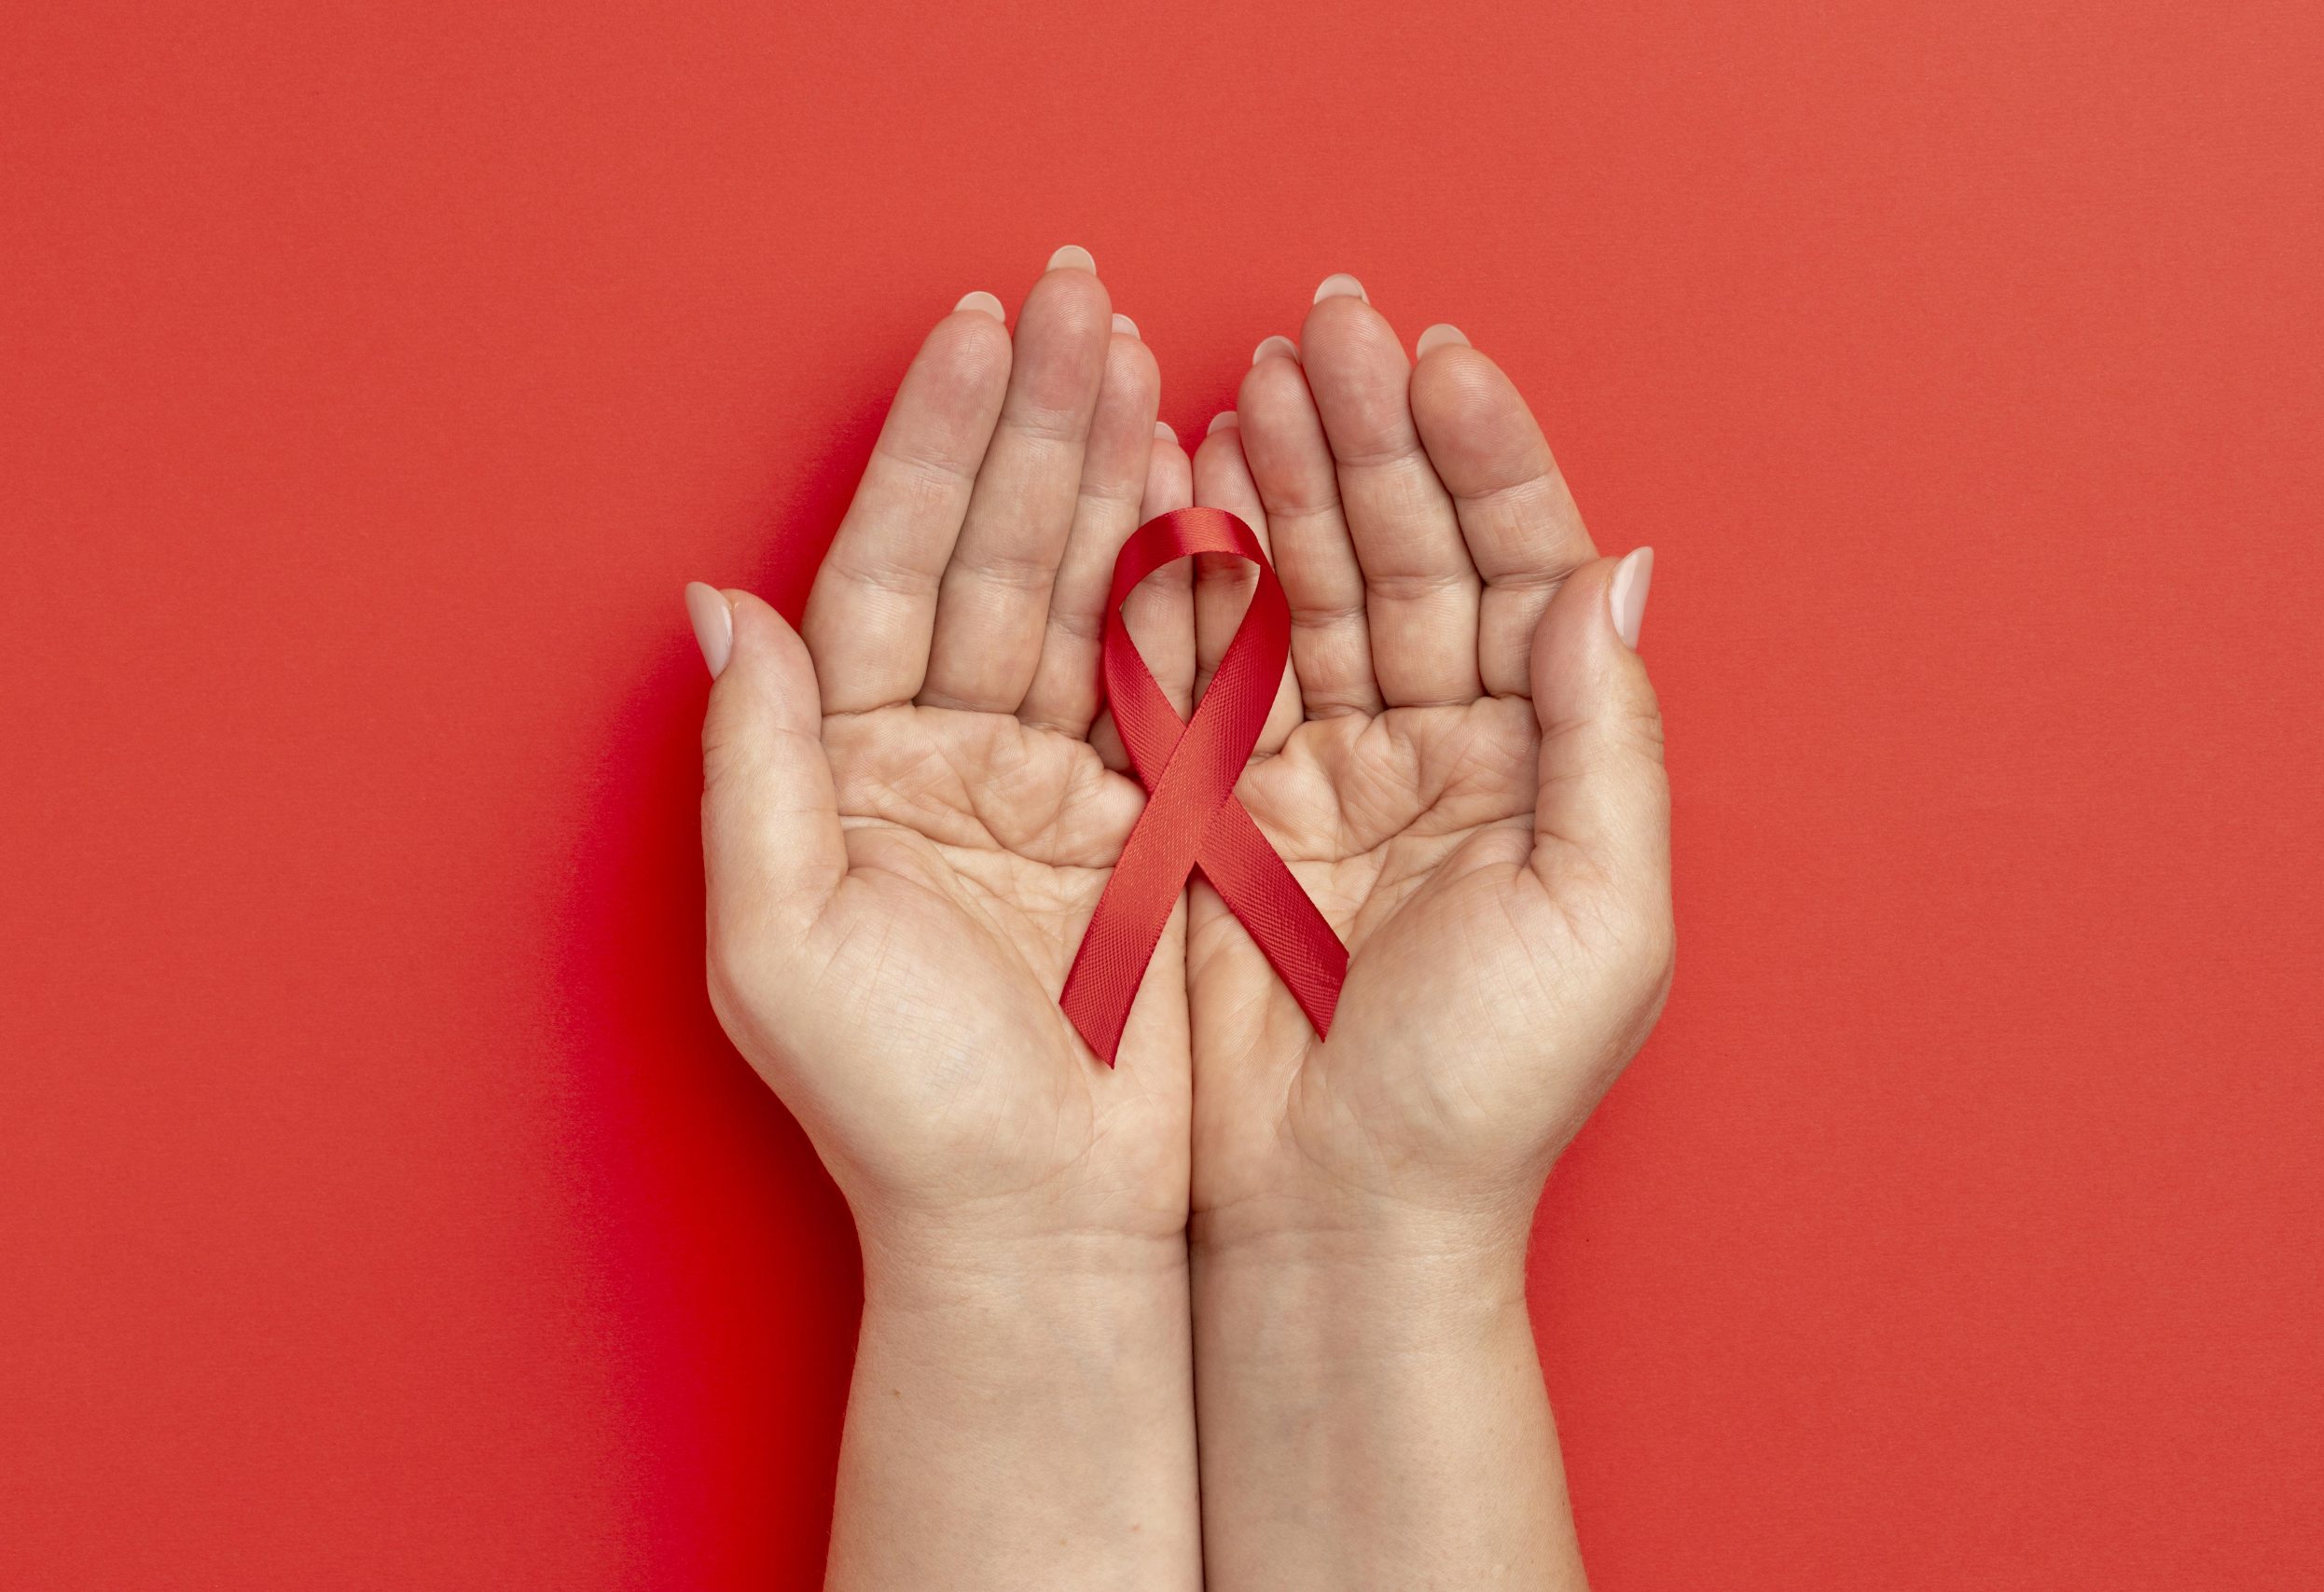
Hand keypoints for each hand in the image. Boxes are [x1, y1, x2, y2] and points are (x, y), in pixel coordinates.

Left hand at [694, 255, 1195, 1262]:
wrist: (1043, 1234)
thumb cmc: (897, 1114)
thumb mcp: (784, 943)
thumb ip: (755, 767)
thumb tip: (717, 608)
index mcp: (849, 772)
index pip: (888, 571)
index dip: (931, 448)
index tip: (977, 332)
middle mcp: (942, 759)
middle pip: (990, 556)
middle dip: (1032, 424)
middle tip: (1078, 297)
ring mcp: (1049, 783)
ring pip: (1081, 595)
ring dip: (1109, 473)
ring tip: (1139, 355)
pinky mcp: (1145, 824)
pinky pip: (1163, 677)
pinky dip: (1187, 582)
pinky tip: (1202, 482)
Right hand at [1187, 282, 1673, 1267]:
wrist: (1335, 1221)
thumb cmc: (1483, 1095)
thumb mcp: (1598, 915)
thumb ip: (1605, 738)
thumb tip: (1613, 573)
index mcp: (1539, 768)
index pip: (1520, 572)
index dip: (1486, 460)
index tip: (1439, 359)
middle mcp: (1438, 752)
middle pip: (1412, 555)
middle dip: (1373, 436)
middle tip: (1326, 325)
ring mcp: (1325, 773)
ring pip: (1312, 589)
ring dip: (1288, 478)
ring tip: (1254, 373)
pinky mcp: (1223, 809)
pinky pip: (1215, 664)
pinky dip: (1201, 572)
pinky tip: (1189, 480)